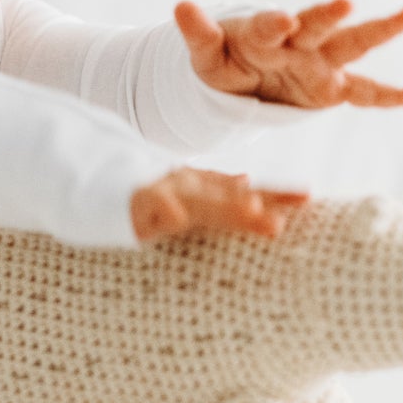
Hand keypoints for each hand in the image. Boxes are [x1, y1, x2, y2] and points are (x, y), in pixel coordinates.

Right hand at [131, 167, 310, 243]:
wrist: (95, 179)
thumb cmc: (144, 191)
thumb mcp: (182, 188)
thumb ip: (215, 187)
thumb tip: (247, 181)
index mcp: (199, 187)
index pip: (242, 192)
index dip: (273, 194)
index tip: (307, 196)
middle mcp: (184, 187)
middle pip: (222, 198)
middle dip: (248, 208)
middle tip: (277, 223)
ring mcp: (159, 193)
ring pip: (193, 200)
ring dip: (220, 205)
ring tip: (249, 210)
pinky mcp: (133, 203)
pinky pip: (149, 206)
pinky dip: (163, 208)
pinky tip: (177, 214)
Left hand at [173, 0, 402, 109]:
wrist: (244, 76)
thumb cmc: (225, 60)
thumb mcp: (206, 55)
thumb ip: (198, 34)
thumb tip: (179, 5)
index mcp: (263, 33)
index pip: (268, 27)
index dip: (274, 24)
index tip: (283, 19)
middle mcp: (298, 42)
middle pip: (317, 25)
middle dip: (330, 15)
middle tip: (345, 2)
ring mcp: (320, 63)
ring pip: (352, 45)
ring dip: (380, 30)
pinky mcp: (333, 88)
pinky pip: (366, 93)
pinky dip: (393, 96)